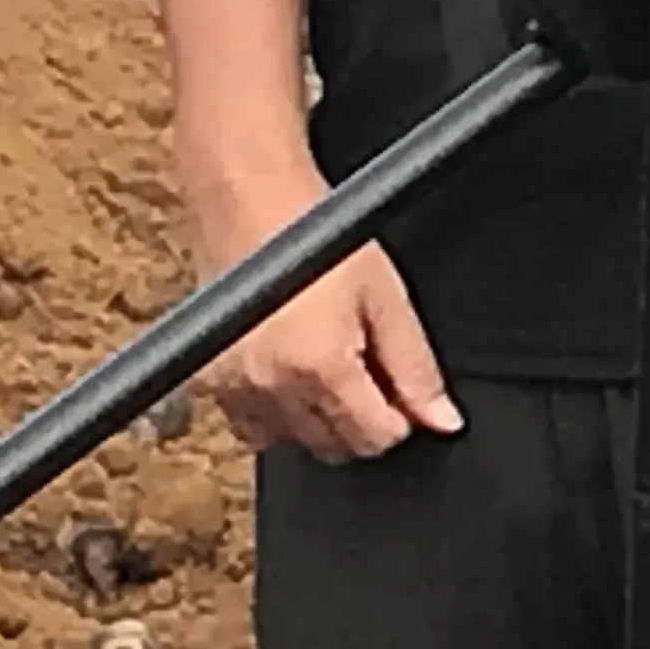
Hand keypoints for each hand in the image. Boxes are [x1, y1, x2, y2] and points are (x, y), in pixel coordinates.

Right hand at [186, 167, 463, 462]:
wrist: (253, 202)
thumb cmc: (322, 238)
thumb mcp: (387, 297)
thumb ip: (415, 368)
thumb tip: (441, 421)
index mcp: (321, 367)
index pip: (375, 438)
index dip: (399, 417)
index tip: (400, 390)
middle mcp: (271, 388)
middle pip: (334, 446)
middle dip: (360, 418)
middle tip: (365, 363)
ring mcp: (234, 390)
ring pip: (293, 442)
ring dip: (317, 418)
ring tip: (326, 358)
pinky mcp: (208, 384)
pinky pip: (252, 426)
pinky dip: (275, 411)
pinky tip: (290, 366)